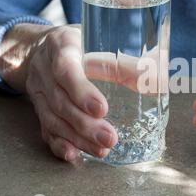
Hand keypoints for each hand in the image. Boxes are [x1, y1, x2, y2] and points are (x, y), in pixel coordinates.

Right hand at [24, 25, 117, 160]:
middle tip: (109, 138)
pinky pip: (45, 129)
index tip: (102, 109)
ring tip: (101, 150)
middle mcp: (44, 69)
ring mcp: (38, 90)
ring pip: (53, 119)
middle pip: (60, 101)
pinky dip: (59, 144)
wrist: (43, 47)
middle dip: (85, 124)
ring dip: (77, 138)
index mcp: (61, 46)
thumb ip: (126, 61)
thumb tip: (158, 81)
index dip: (81, 91)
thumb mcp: (100, 41)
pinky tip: (74, 155)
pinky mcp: (38, 108)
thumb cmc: (81, 43)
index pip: (66, 69)